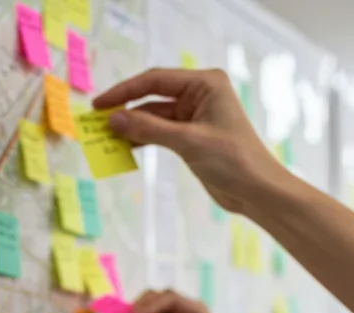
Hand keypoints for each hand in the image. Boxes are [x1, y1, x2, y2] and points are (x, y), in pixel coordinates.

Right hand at [94, 68, 285, 216]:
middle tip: (96, 122)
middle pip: (153, 97)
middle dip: (126, 110)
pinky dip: (143, 139)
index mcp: (205, 84)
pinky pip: (160, 132)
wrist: (257, 191)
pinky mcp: (191, 136)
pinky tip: (124, 147)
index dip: (125, 91)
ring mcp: (195, 116)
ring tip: (105, 138)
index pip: (156, 80)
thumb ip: (149, 129)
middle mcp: (200, 94)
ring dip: (132, 127)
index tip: (99, 104)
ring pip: (154, 117)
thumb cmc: (232, 160)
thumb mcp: (188, 142)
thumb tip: (113, 120)